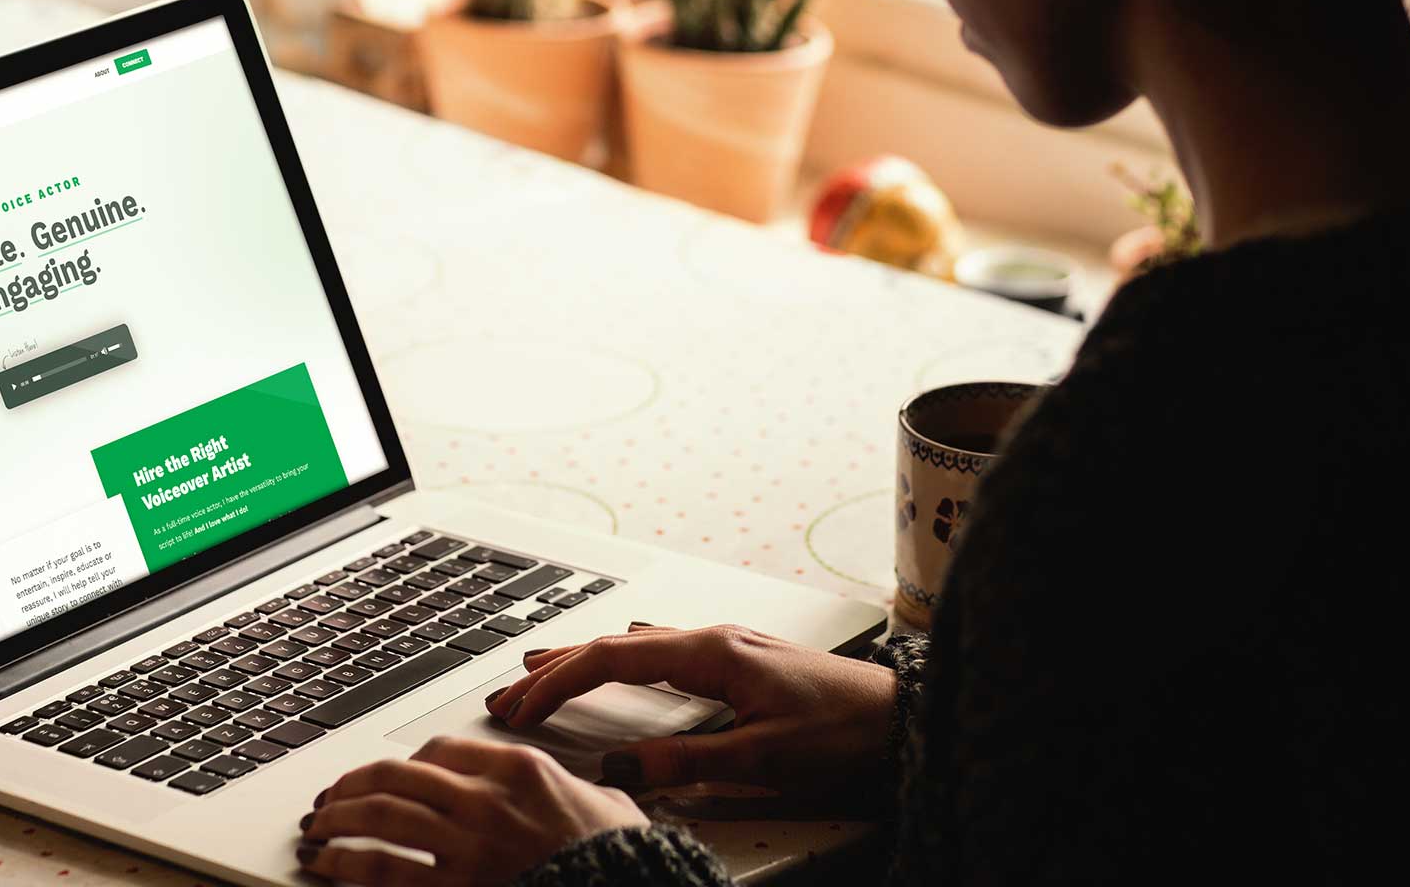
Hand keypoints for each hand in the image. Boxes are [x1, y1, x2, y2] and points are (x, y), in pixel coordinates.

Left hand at [297, 735, 646, 884]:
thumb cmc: (622, 859)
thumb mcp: (607, 808)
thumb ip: (576, 789)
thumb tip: (578, 787)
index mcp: (521, 770)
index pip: (442, 748)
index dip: (403, 762)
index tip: (386, 776)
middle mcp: (487, 799)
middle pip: (397, 774)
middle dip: (353, 784)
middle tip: (331, 798)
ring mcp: (467, 845)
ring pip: (380, 815)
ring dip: (337, 819)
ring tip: (316, 828)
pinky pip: (383, 869)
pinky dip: (345, 864)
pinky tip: (326, 864)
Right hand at [486, 623, 895, 797]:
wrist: (902, 715)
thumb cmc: (843, 730)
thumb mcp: (760, 759)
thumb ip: (684, 764)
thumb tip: (615, 770)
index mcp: (710, 652)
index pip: (611, 658)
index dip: (558, 684)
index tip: (520, 708)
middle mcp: (712, 638)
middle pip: (614, 643)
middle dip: (554, 668)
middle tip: (507, 691)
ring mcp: (726, 645)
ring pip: (636, 645)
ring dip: (584, 660)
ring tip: (541, 671)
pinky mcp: (739, 659)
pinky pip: (661, 650)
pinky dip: (622, 660)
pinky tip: (621, 662)